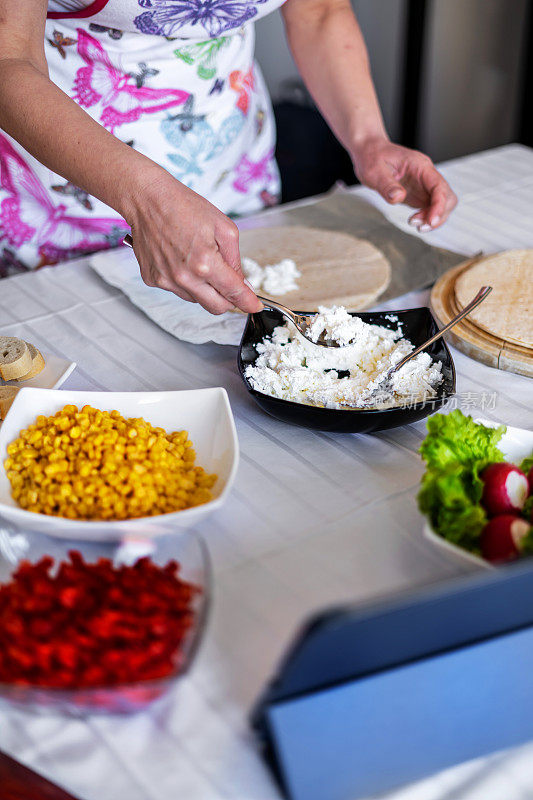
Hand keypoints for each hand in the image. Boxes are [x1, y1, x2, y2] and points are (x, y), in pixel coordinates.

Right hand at [126, 171, 261, 314]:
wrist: (147, 199)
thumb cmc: (184, 206)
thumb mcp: (224, 228)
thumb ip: (235, 260)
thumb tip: (242, 284)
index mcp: (204, 262)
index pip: (233, 293)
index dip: (248, 302)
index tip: (254, 306)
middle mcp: (184, 277)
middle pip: (216, 307)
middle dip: (229, 300)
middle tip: (231, 286)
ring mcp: (166, 280)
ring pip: (196, 299)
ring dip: (205, 288)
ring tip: (199, 260)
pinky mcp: (153, 280)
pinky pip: (177, 290)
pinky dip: (186, 281)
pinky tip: (181, 259)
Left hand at [351, 137, 456, 230]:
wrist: (369, 152)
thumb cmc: (372, 157)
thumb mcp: (374, 171)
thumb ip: (387, 185)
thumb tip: (398, 197)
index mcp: (420, 166)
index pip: (439, 186)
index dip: (439, 205)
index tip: (431, 220)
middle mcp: (426, 176)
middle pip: (447, 197)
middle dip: (439, 214)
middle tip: (420, 225)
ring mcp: (423, 185)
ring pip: (442, 204)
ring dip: (433, 218)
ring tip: (414, 223)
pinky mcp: (418, 194)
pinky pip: (430, 208)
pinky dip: (426, 217)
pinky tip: (414, 221)